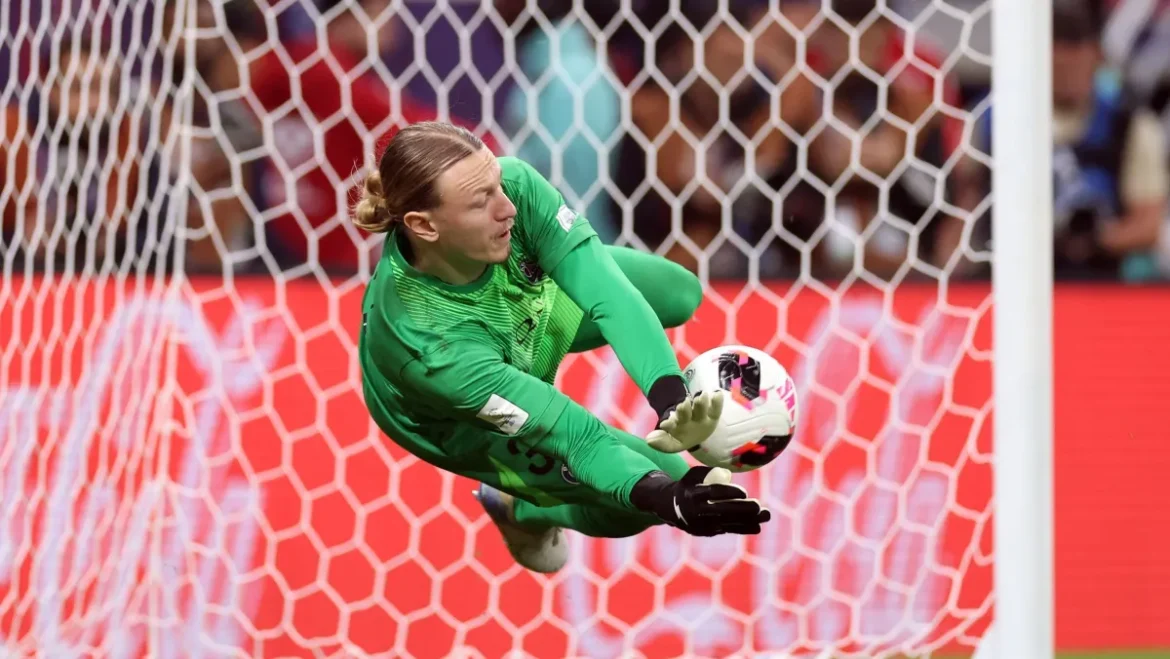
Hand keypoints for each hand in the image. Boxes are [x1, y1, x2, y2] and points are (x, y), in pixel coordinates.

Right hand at [629, 466, 770, 536]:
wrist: (671, 508)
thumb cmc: (688, 485)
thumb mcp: (693, 474)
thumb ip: (710, 472)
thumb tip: (728, 474)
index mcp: (692, 494)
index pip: (712, 494)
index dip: (728, 493)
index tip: (744, 492)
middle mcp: (697, 511)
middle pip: (723, 511)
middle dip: (742, 509)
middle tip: (758, 505)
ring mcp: (703, 524)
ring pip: (729, 522)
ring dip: (749, 520)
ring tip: (766, 515)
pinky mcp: (709, 532)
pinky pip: (729, 529)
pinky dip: (743, 528)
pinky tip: (758, 526)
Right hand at [645, 389, 723, 452]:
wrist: (695, 435)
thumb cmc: (678, 435)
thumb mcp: (666, 439)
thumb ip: (658, 439)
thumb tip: (648, 440)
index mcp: (678, 437)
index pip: (672, 435)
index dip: (668, 429)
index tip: (664, 424)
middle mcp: (690, 428)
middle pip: (687, 419)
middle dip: (684, 412)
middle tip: (682, 404)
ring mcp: (702, 420)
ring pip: (701, 412)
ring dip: (700, 405)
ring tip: (700, 397)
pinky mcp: (712, 415)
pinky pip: (716, 410)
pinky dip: (718, 402)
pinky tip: (717, 393)